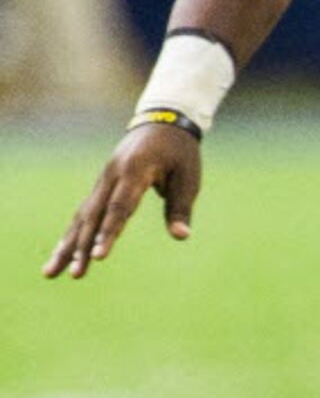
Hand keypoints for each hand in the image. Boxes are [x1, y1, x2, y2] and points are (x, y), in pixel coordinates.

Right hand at [44, 122, 204, 279]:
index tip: (98, 256)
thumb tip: (182, 236)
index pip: (120, 208)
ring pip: (82, 217)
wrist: (162, 122)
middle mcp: (112, 177)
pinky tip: (62, 255)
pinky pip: (84, 213)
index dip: (109, 233)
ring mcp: (102, 181)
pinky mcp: (101, 186)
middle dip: (82, 247)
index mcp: (135, 172)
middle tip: (75, 275)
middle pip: (93, 217)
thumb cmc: (180, 152)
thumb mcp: (188, 177)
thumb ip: (181, 207)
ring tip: (52, 273)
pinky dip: (73, 234)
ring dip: (68, 246)